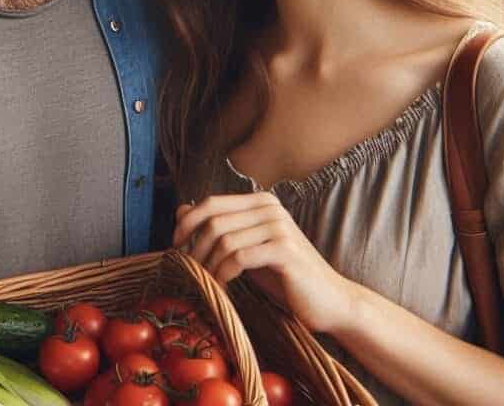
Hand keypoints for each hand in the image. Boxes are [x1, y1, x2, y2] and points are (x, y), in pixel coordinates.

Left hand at [173, 194, 355, 334]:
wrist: (329, 301)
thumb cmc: (285, 277)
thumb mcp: (248, 248)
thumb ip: (222, 228)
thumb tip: (181, 209)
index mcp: (261, 201)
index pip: (212, 203)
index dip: (188, 222)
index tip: (175, 245)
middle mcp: (270, 207)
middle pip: (214, 219)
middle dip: (194, 246)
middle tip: (187, 270)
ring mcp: (279, 227)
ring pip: (224, 239)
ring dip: (208, 264)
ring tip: (206, 283)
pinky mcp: (285, 250)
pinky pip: (239, 258)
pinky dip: (224, 275)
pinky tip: (223, 288)